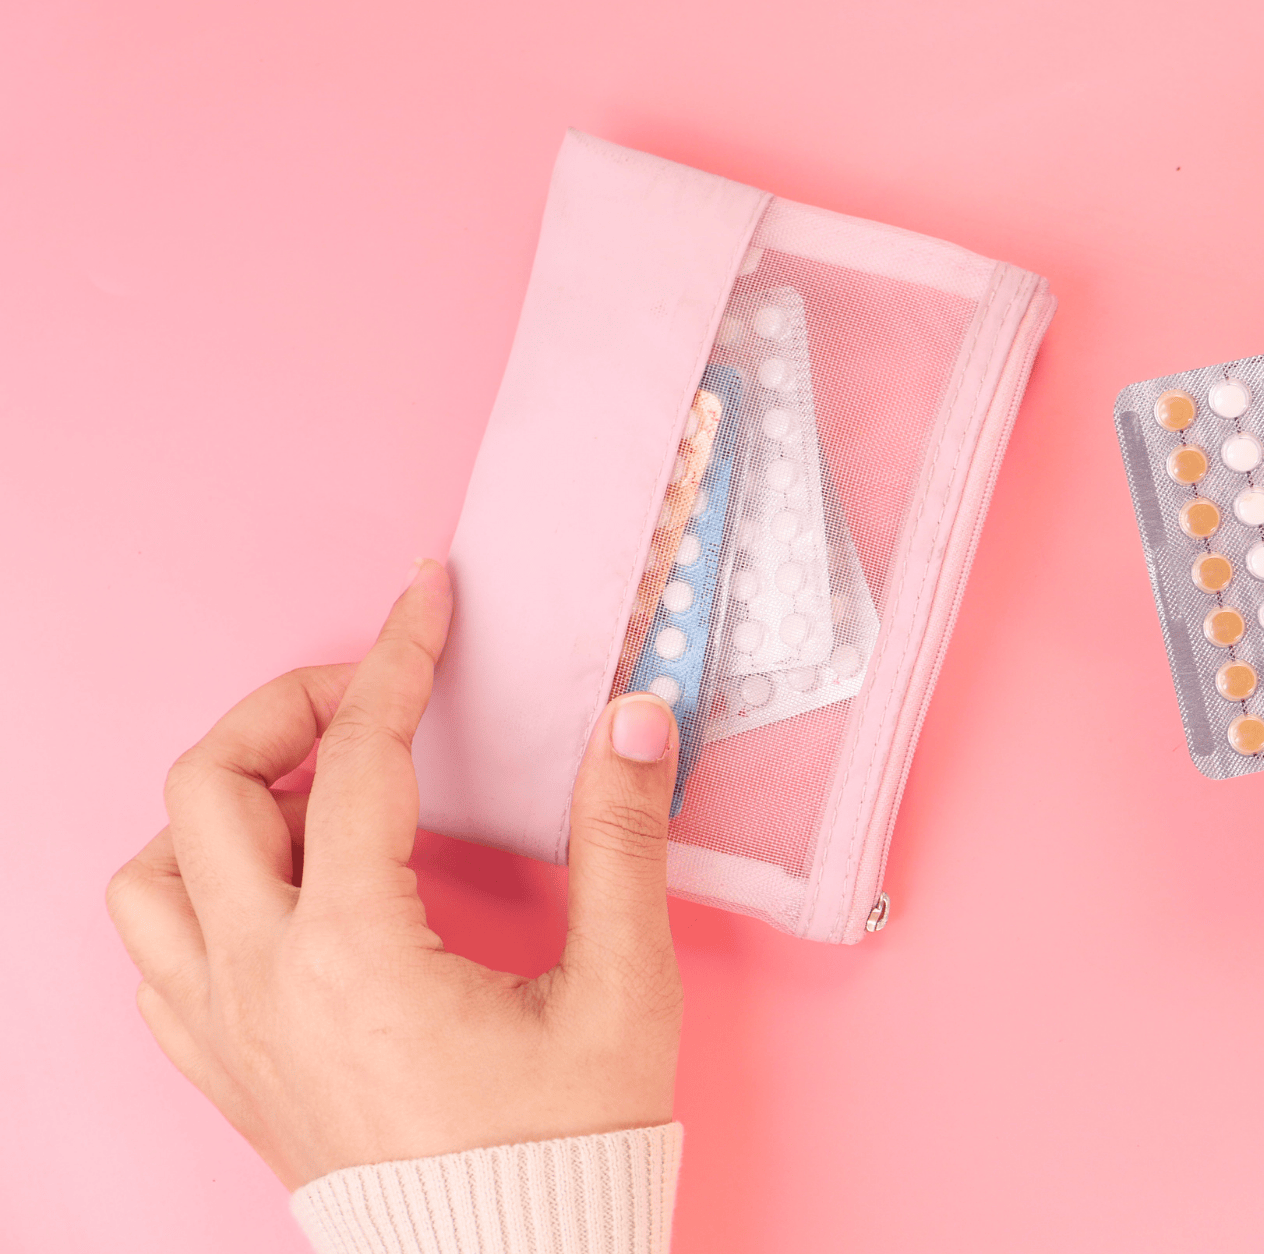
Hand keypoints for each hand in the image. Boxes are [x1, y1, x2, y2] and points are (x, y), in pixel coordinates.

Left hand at [106, 560, 683, 1186]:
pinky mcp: (226, 1072)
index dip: (400, 656)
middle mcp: (263, 982)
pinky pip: (156, 956)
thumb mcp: (620, 991)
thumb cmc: (562, 1147)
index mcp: (356, 951)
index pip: (360, 757)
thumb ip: (623, 843)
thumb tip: (632, 720)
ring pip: (150, 872)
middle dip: (284, 709)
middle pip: (206, 788)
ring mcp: (227, 1031)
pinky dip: (196, 892)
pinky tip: (274, 889)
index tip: (428, 598)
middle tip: (369, 696)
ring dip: (221, 806)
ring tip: (314, 793)